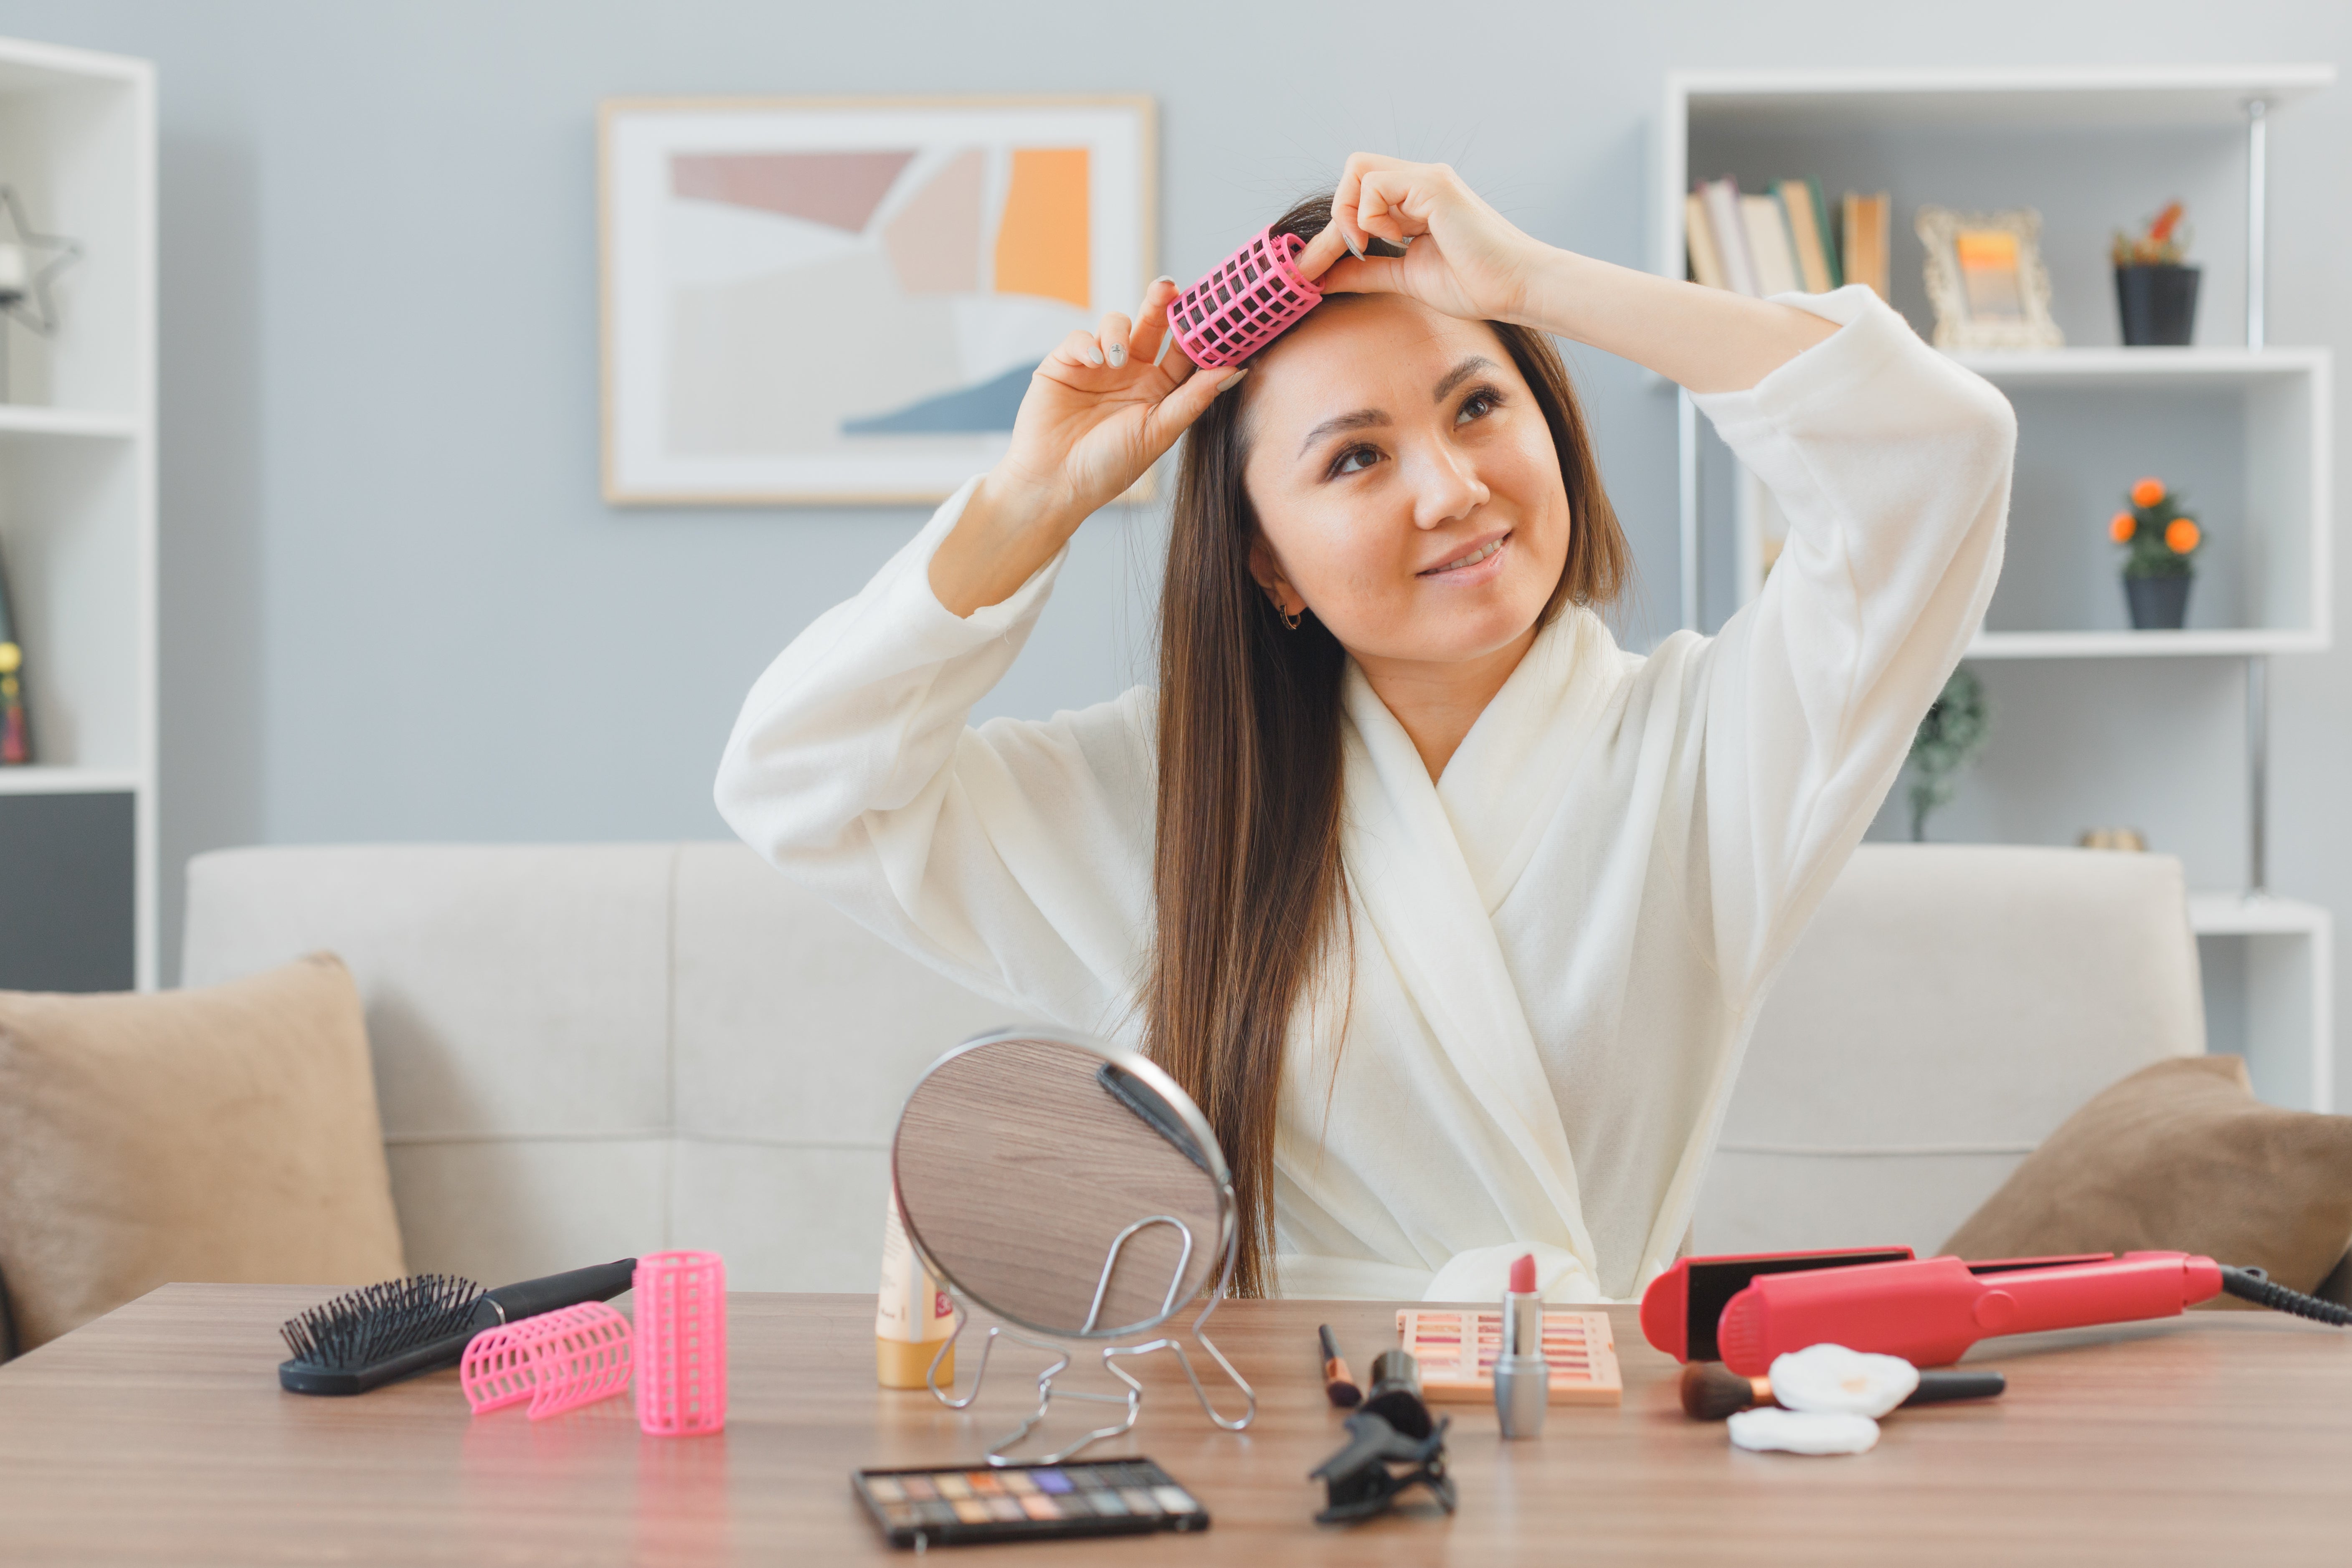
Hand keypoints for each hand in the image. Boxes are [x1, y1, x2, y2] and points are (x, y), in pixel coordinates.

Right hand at [985, 277, 1240, 533]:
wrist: (1054, 484)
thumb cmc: (1108, 467)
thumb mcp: (1159, 432)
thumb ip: (1194, 398)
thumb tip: (1236, 369)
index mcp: (1158, 391)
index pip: (1182, 351)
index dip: (1195, 332)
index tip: (1209, 314)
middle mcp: (1130, 374)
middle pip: (1152, 326)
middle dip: (1160, 304)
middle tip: (1168, 288)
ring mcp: (1097, 366)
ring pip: (1116, 323)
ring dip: (1118, 331)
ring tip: (1115, 360)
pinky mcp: (1064, 364)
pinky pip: (1080, 338)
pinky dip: (1087, 344)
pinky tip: (1092, 363)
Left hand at [1293, 154, 1547, 325]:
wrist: (1516, 289)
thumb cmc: (1475, 283)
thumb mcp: (1405, 278)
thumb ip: (1366, 273)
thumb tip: (1323, 279)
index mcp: (1416, 200)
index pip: (1358, 196)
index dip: (1331, 231)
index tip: (1310, 268)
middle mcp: (1420, 182)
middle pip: (1354, 169)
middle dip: (1338, 213)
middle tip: (1351, 251)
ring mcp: (1428, 179)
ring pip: (1360, 171)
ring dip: (1353, 213)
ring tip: (1377, 245)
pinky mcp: (1434, 185)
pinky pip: (1376, 185)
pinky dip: (1371, 216)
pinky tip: (1395, 238)